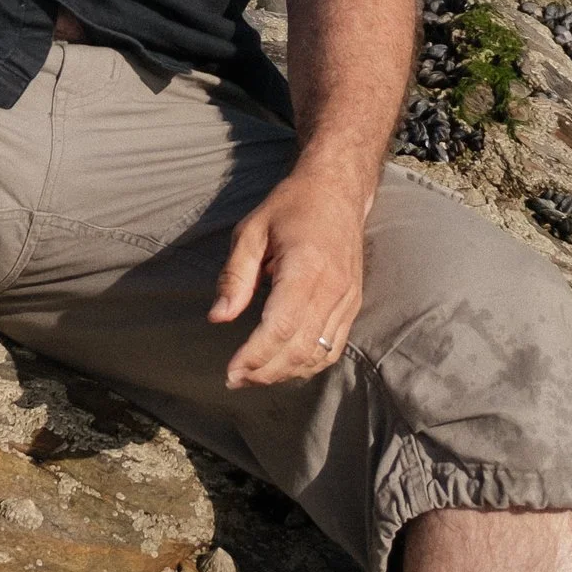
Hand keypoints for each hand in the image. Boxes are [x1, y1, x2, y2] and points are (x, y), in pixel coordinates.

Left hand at [210, 164, 369, 386]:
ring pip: (318, 354)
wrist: (337, 191)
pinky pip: (333, 347)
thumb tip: (218, 316)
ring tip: (254, 377)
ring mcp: (347, 299)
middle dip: (265, 371)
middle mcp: (332, 289)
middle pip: (299, 348)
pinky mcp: (353, 304)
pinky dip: (309, 364)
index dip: (254, 356)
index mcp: (306, 269)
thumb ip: (235, 275)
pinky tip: (285, 366)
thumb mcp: (252, 231)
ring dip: (285, 373)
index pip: (280, 327)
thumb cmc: (291, 206)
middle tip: (235, 380)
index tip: (230, 371)